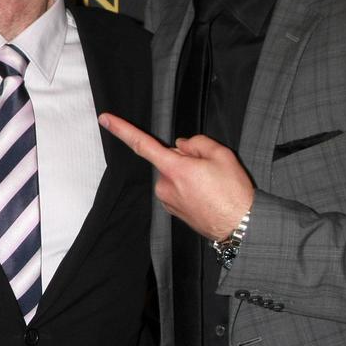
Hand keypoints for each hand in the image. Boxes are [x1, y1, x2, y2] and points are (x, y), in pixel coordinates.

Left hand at [99, 113, 254, 241]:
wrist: (241, 227)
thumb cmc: (233, 193)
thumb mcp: (222, 155)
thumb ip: (197, 142)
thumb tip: (182, 145)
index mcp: (174, 169)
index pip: (142, 144)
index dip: (122, 130)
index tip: (105, 119)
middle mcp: (164, 185)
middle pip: (168, 159)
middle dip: (185, 158)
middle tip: (210, 169)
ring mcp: (167, 200)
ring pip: (173, 175)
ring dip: (188, 174)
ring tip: (211, 185)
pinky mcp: (171, 210)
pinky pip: (176, 189)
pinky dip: (188, 187)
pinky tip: (206, 194)